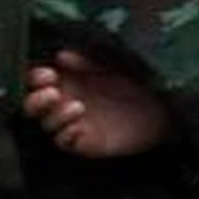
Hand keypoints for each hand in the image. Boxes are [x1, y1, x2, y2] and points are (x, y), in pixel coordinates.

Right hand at [25, 49, 172, 157]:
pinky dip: (65, 135)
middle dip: (36, 99)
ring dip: (55, 116)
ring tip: (76, 106)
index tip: (46, 74)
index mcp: (70, 79)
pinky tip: (78, 126)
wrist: (164, 106)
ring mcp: (75, 123)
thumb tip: (61, 55)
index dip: (36, 78)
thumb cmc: (139, 80)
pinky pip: (64, 142)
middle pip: (33, 105)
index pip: (38, 81)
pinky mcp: (86, 142)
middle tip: (52, 92)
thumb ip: (89, 60)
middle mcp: (67, 101)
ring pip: (47, 124)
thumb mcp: (114, 64)